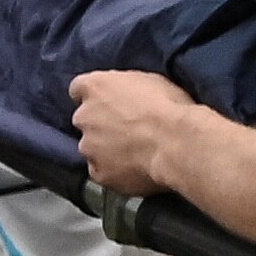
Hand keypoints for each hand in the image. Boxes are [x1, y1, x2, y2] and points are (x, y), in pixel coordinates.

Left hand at [71, 69, 204, 196]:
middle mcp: (84, 116)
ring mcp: (88, 147)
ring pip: (92, 148)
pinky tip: (136, 169)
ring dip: (107, 149)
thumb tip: (129, 95)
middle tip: (129, 129)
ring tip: (137, 153)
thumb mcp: (151, 81)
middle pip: (85, 120)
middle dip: (102, 124)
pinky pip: (102, 172)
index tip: (108, 101)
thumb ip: (128, 88)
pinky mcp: (99, 173)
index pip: (79, 89)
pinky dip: (115, 171)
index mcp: (96, 87)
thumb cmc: (169, 108)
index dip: (95, 96)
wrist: (176, 143)